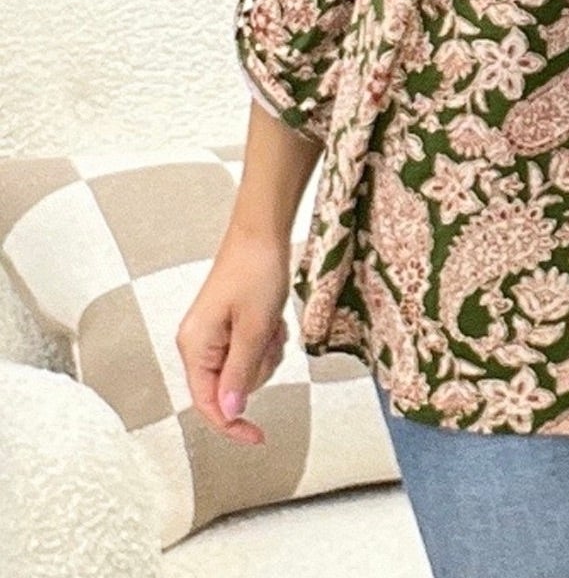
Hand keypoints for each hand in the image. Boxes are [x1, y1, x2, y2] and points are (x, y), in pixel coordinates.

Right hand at [176, 228, 293, 446]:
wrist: (263, 232)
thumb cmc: (256, 271)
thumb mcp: (254, 328)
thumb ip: (241, 374)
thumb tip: (229, 414)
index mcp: (195, 346)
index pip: (207, 404)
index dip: (232, 426)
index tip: (258, 438)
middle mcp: (198, 343)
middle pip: (230, 387)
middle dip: (258, 369)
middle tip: (271, 337)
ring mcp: (212, 333)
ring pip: (245, 369)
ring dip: (265, 352)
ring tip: (271, 322)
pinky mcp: (227, 324)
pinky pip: (250, 350)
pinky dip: (266, 339)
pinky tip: (272, 317)